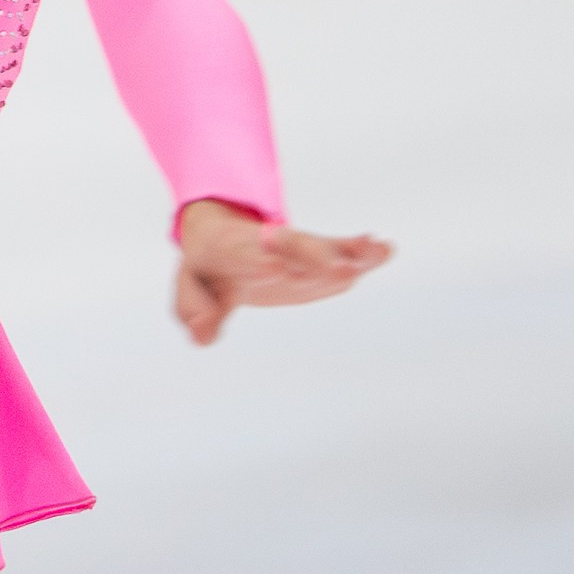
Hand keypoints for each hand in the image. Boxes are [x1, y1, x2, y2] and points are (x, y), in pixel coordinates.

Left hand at [172, 198, 390, 345]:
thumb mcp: (190, 287)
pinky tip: (383, 251)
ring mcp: (295, 250)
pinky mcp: (315, 257)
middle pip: (294, 246)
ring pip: (323, 247)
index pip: (247, 255)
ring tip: (378, 251)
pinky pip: (340, 251)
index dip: (261, 260)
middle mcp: (269, 245)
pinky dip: (361, 253)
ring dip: (350, 253)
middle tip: (344, 268)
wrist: (223, 238)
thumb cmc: (207, 267)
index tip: (277, 265)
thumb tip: (202, 335)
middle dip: (317, 257)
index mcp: (233, 249)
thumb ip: (193, 309)